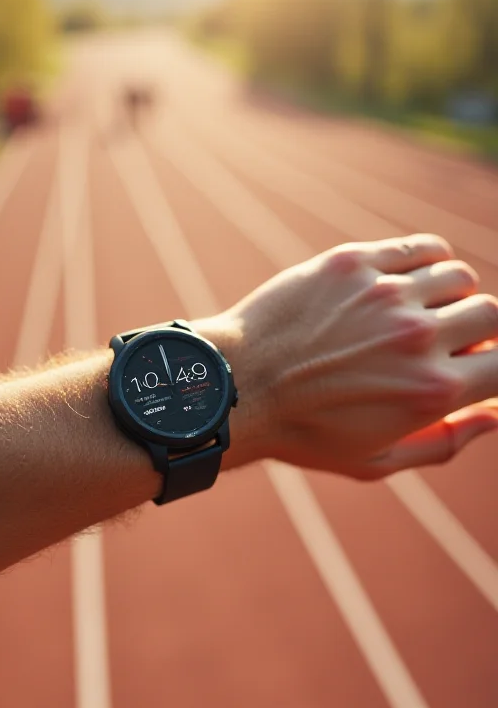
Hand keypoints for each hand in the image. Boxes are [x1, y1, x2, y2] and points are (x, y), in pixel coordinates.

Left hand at [202, 234, 497, 478]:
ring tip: (423, 309)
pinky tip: (412, 278)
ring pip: (458, 276)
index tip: (474, 365)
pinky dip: (430, 260)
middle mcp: (417, 338)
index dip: (494, 365)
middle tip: (448, 339)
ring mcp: (385, 294)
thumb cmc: (303, 432)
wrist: (236, 386)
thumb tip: (494, 416)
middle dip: (480, 330)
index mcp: (431, 392)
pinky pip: (421, 247)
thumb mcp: (376, 460)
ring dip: (452, 295)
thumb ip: (445, 442)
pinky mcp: (353, 263)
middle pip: (490, 313)